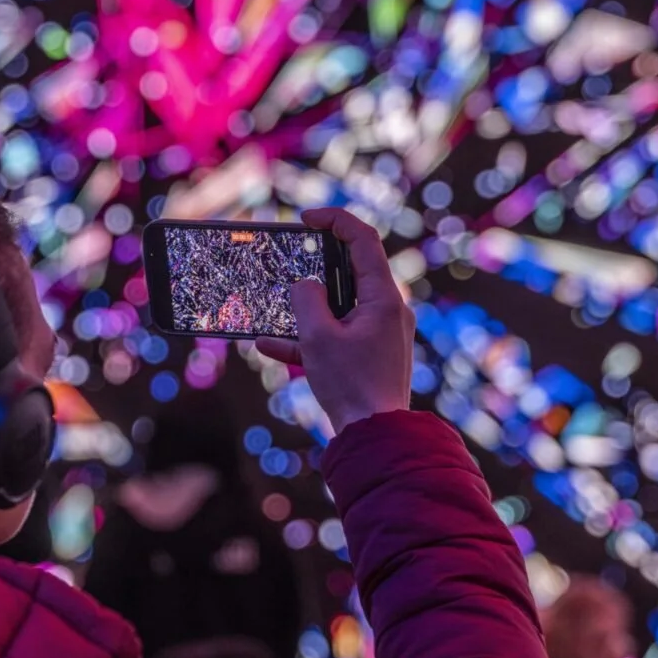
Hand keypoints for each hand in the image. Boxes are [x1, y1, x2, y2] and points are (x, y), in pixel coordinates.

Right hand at [256, 208, 413, 432]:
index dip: (335, 221)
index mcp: (383, 299)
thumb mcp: (317, 338)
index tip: (307, 219)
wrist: (375, 439)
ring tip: (275, 309)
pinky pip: (337, 336)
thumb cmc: (350, 387)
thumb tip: (305, 286)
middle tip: (290, 259)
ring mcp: (381, 334)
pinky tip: (269, 345)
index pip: (364, 241)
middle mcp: (388, 312)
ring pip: (339, 306)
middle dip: (316, 266)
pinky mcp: (371, 356)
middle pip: (351, 272)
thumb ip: (306, 300)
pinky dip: (308, 338)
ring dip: (306, 308)